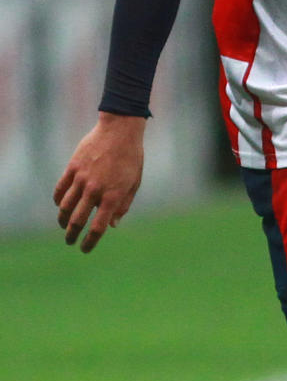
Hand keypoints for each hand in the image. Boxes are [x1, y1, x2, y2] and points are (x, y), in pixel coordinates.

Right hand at [53, 112, 144, 252]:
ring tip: (64, 226)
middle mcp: (95, 190)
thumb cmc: (131, 158)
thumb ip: (123, 205)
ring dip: (63, 220)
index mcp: (112, 196)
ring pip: (65, 207)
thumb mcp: (134, 183)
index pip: (98, 227)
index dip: (90, 242)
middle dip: (72, 235)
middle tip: (70, 241)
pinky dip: (58, 201)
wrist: (119, 130)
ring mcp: (82, 179)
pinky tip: (60, 206)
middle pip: (77, 221)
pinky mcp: (73, 168)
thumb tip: (112, 224)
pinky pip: (60, 189)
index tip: (85, 249)